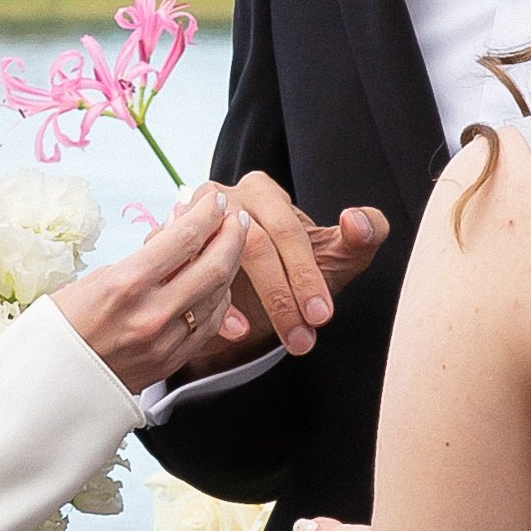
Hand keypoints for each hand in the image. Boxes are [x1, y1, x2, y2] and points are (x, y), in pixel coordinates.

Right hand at [54, 183, 251, 394]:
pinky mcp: (172, 361)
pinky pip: (211, 324)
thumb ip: (145, 255)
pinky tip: (217, 282)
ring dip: (230, 264)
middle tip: (234, 217)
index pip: (185, 238)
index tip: (213, 201)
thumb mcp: (97, 277)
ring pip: (219, 295)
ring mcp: (166, 342)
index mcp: (125, 285)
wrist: (52, 382)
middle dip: (232, 234)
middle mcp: (151, 314)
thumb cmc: (65, 325)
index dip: (207, 213)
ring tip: (229, 244)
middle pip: (214, 265)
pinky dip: (220, 298)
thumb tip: (178, 226)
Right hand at [181, 175, 388, 367]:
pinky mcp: (165, 257)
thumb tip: (357, 219)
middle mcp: (221, 202)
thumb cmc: (296, 271)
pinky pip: (181, 279)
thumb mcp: (335, 257)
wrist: (251, 297)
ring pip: (213, 262)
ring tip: (266, 339)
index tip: (322, 315)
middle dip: (280, 296)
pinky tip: (236, 332)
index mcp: (262, 191)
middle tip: (302, 338)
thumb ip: (365, 234)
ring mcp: (189, 229)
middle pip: (252, 245)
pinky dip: (210, 309)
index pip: (285, 228)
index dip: (306, 272)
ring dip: (245, 305)